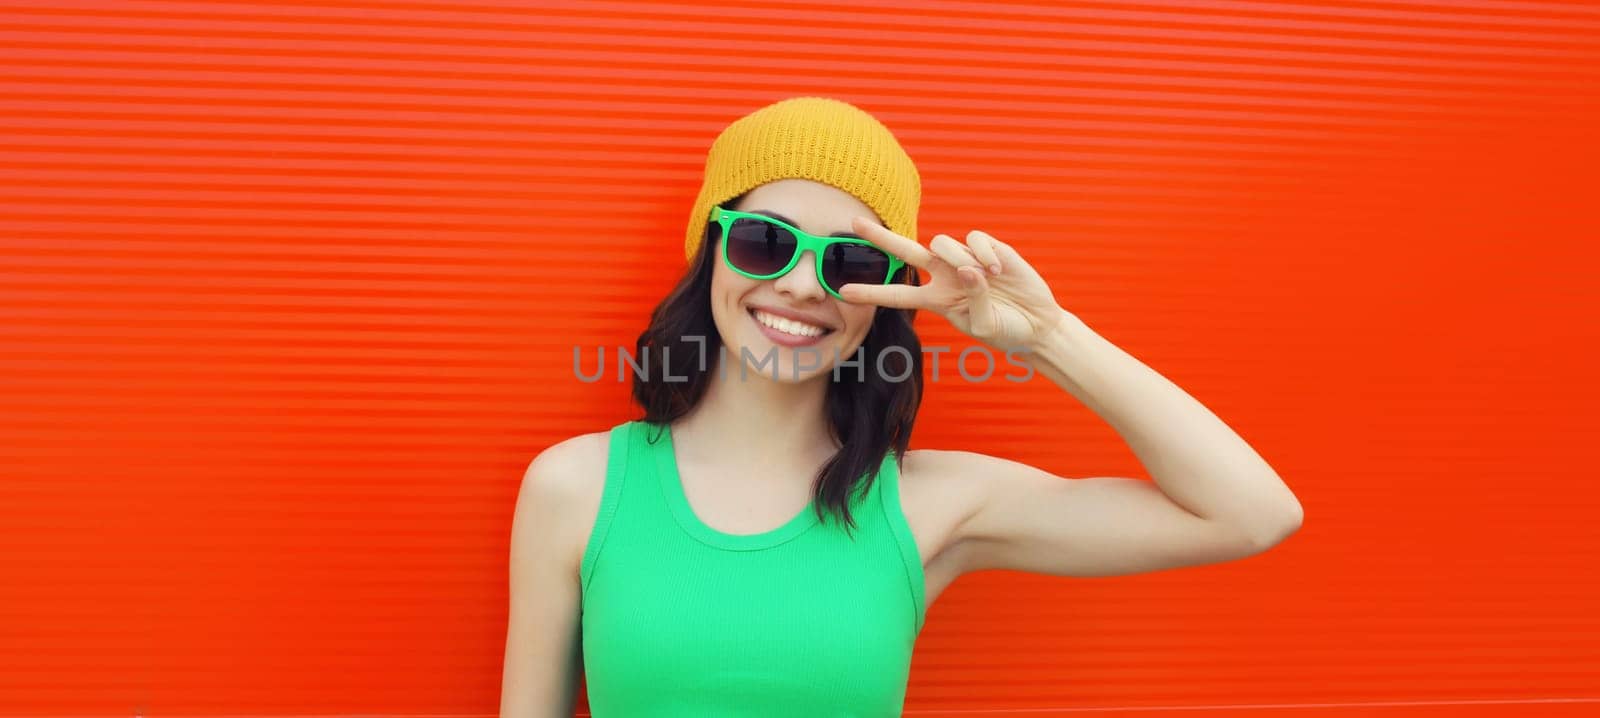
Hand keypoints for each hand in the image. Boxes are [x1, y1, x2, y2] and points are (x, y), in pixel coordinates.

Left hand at [838, 216, 1067, 350]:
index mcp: (937, 300)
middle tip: (854, 222)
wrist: (1037, 324)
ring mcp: (965, 259)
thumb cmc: (1007, 331)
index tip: (843, 292)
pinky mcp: (989, 248)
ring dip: (958, 256)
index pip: (898, 294)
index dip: (872, 292)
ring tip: (986, 277)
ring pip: (942, 242)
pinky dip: (984, 253)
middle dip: (881, 238)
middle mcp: (945, 276)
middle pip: (906, 252)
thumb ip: (972, 299)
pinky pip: (975, 239)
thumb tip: (967, 268)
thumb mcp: (985, 326)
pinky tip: (1000, 271)